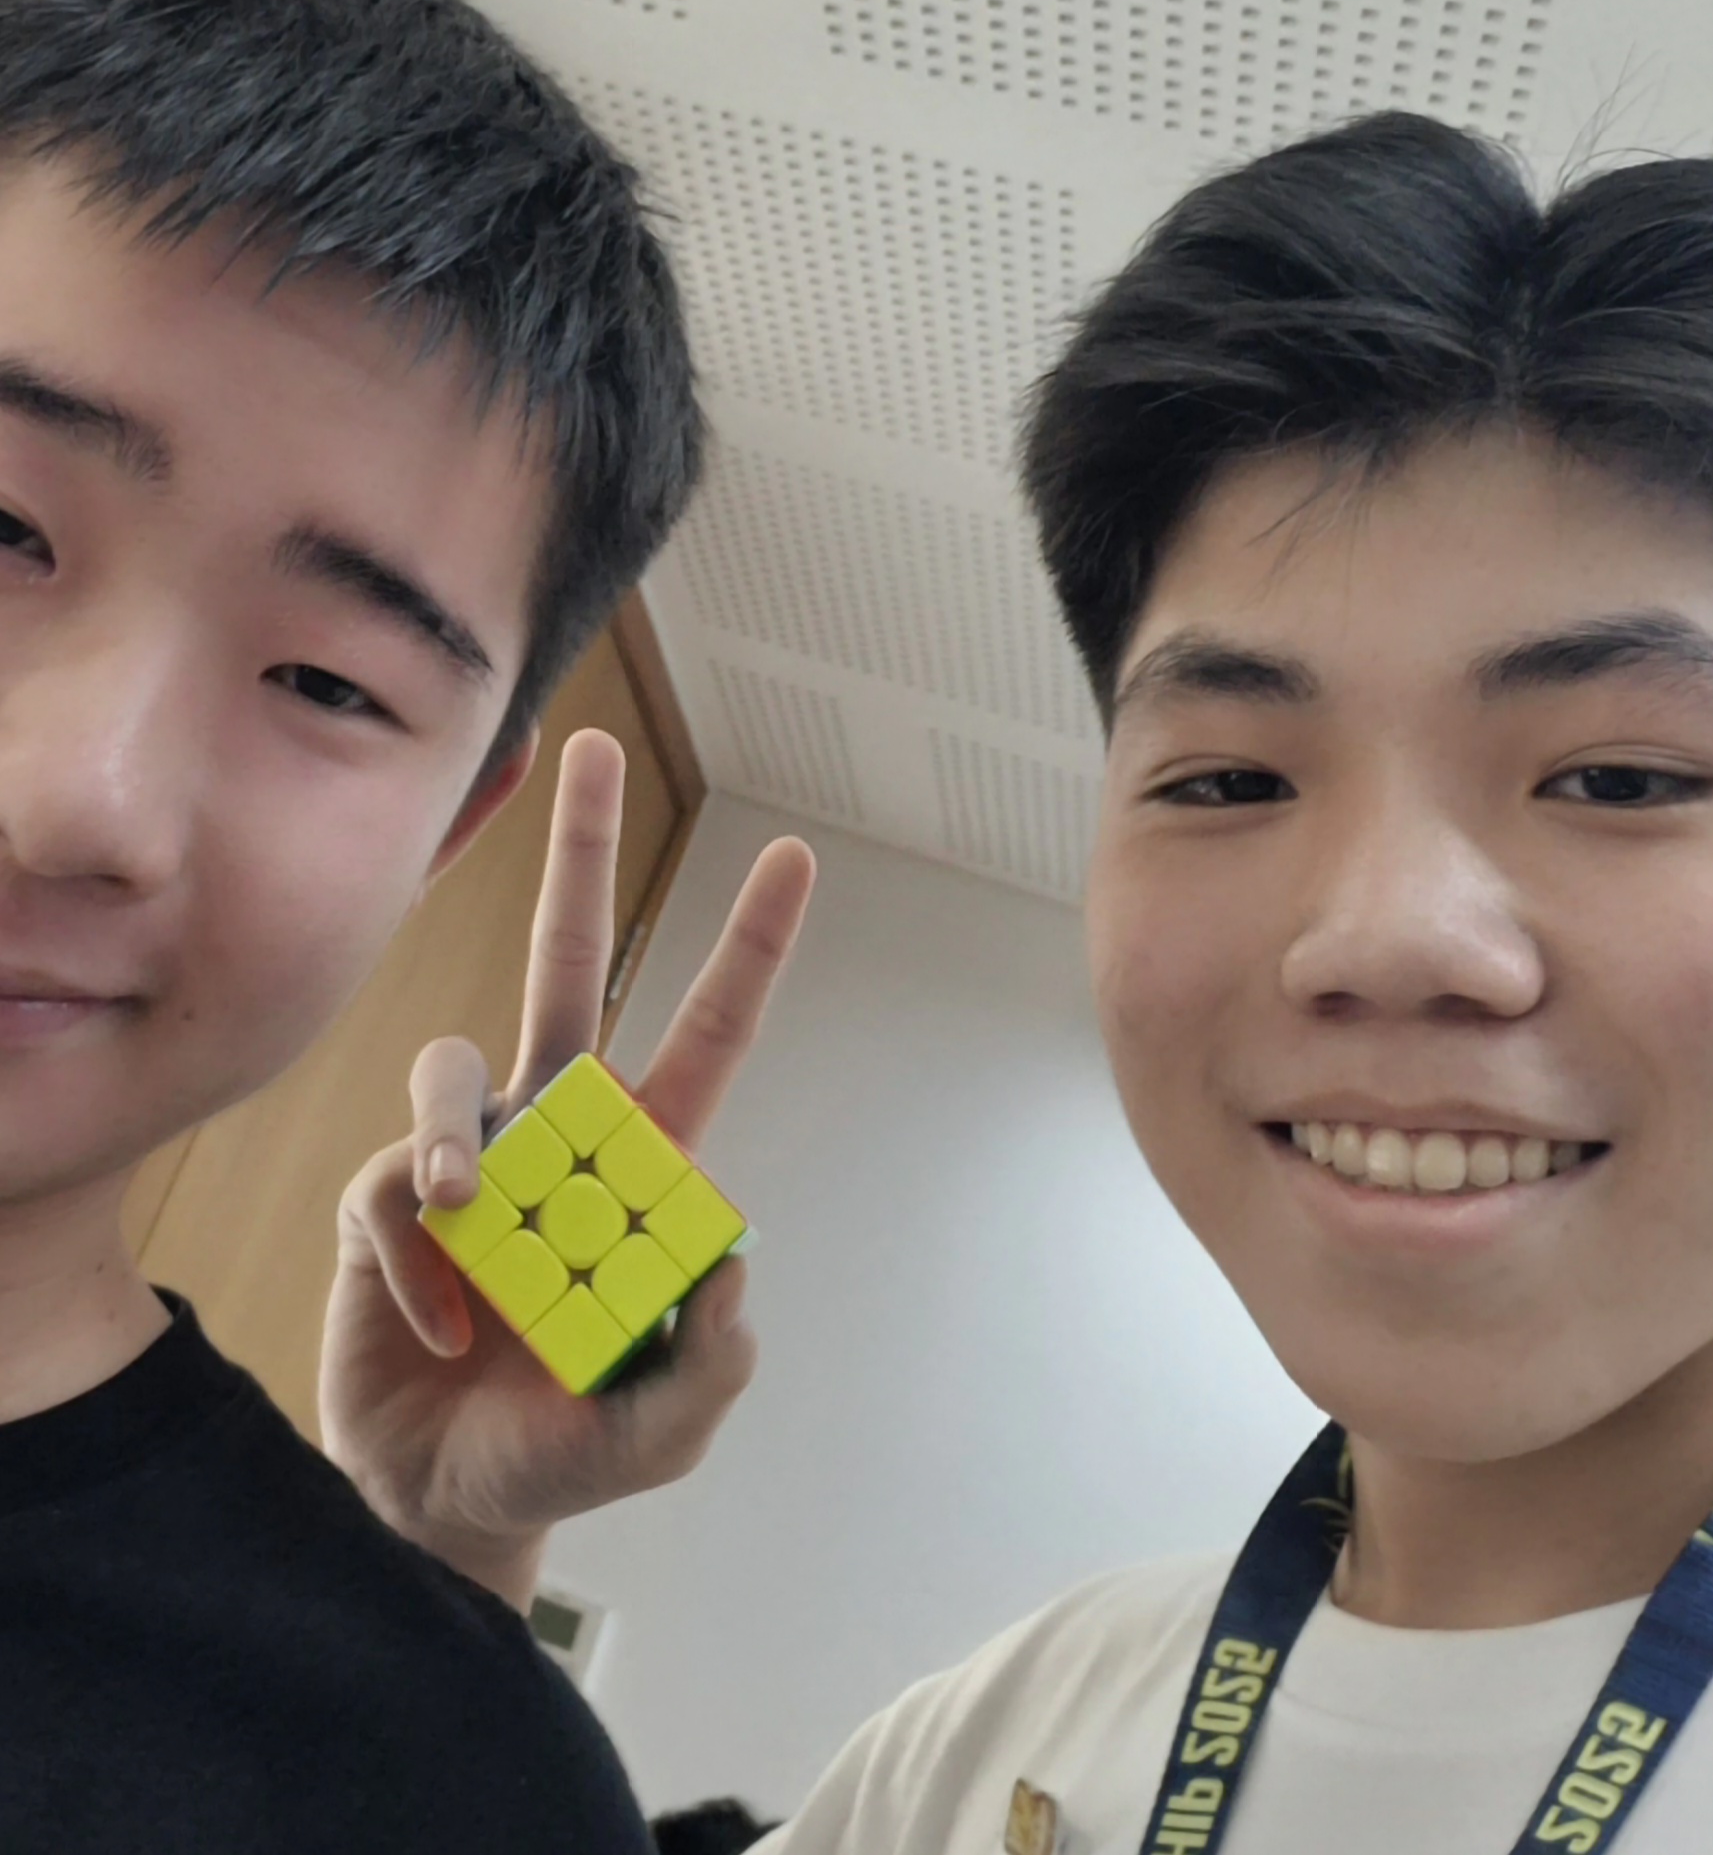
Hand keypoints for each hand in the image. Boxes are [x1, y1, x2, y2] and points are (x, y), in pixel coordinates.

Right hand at [320, 729, 814, 1606]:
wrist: (443, 1499)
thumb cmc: (561, 1451)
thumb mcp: (661, 1428)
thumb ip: (708, 1364)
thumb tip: (730, 1269)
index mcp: (640, 1167)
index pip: (704, 1036)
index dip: (748, 949)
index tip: (794, 856)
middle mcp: (555, 1139)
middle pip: (571, 970)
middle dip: (582, 859)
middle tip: (592, 747)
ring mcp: (470, 1163)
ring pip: (457, 1066)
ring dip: (455, 1136)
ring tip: (459, 1213)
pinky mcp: (385, 1204)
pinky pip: (392, 1187)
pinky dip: (413, 1260)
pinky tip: (436, 1321)